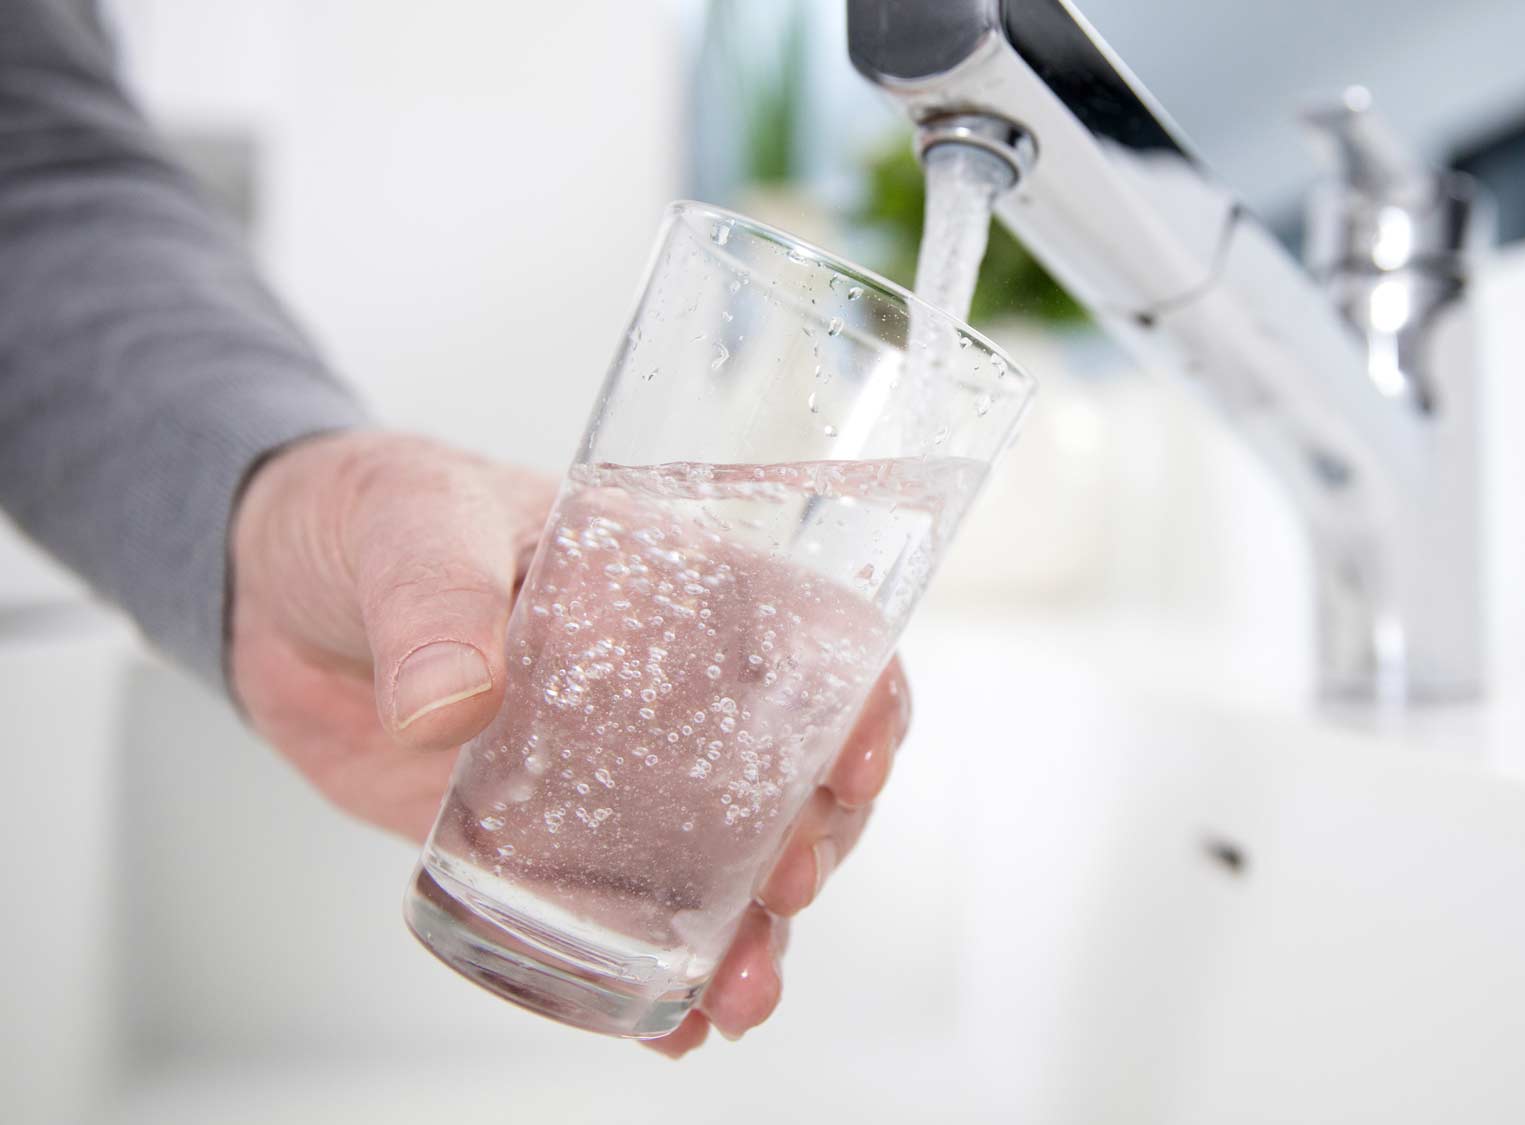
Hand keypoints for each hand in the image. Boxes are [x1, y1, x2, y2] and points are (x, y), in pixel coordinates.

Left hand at [229, 431, 909, 1053]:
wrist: (276, 599)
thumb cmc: (367, 520)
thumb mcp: (407, 527)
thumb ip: (433, 602)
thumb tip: (450, 702)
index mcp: (674, 586)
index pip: (811, 636)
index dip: (861, 701)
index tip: (856, 767)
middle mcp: (674, 689)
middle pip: (792, 772)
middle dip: (812, 843)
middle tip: (788, 888)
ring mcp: (621, 774)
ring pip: (725, 864)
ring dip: (749, 934)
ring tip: (736, 997)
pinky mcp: (555, 843)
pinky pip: (627, 917)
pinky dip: (658, 982)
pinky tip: (669, 1028)